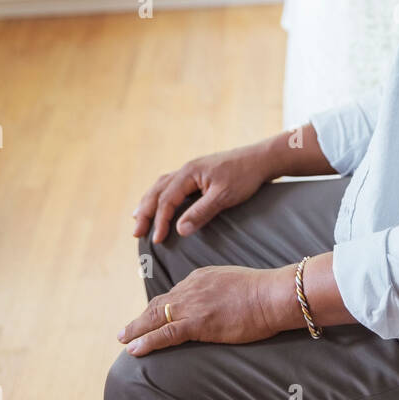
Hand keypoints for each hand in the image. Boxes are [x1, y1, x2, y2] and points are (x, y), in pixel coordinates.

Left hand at [117, 264, 289, 355]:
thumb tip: (220, 302)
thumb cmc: (263, 291)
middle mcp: (191, 288)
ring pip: (155, 318)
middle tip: (127, 330)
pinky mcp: (197, 323)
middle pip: (159, 304)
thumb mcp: (236, 282)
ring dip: (136, 330)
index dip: (161, 307)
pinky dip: (146, 341)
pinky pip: (164, 334)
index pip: (174, 293)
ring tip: (124, 339)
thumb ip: (220, 290)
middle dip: (141, 318)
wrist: (272, 295)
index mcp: (201, 277)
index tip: (153, 316)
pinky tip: (134, 349)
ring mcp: (192, 305)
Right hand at [132, 145, 272, 242]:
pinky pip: (172, 185)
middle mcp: (186, 169)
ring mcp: (192, 171)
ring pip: (162, 186)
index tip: (157, 240)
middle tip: (136, 234)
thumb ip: (201, 212)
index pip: (167, 200)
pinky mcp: (199, 174)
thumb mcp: (224, 196)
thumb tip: (179, 230)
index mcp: (189, 172)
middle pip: (157, 191)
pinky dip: (161, 195)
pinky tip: (161, 203)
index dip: (159, 221)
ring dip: (149, 202)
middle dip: (145, 213)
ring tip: (138, 218)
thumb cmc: (245, 176)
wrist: (261, 159)